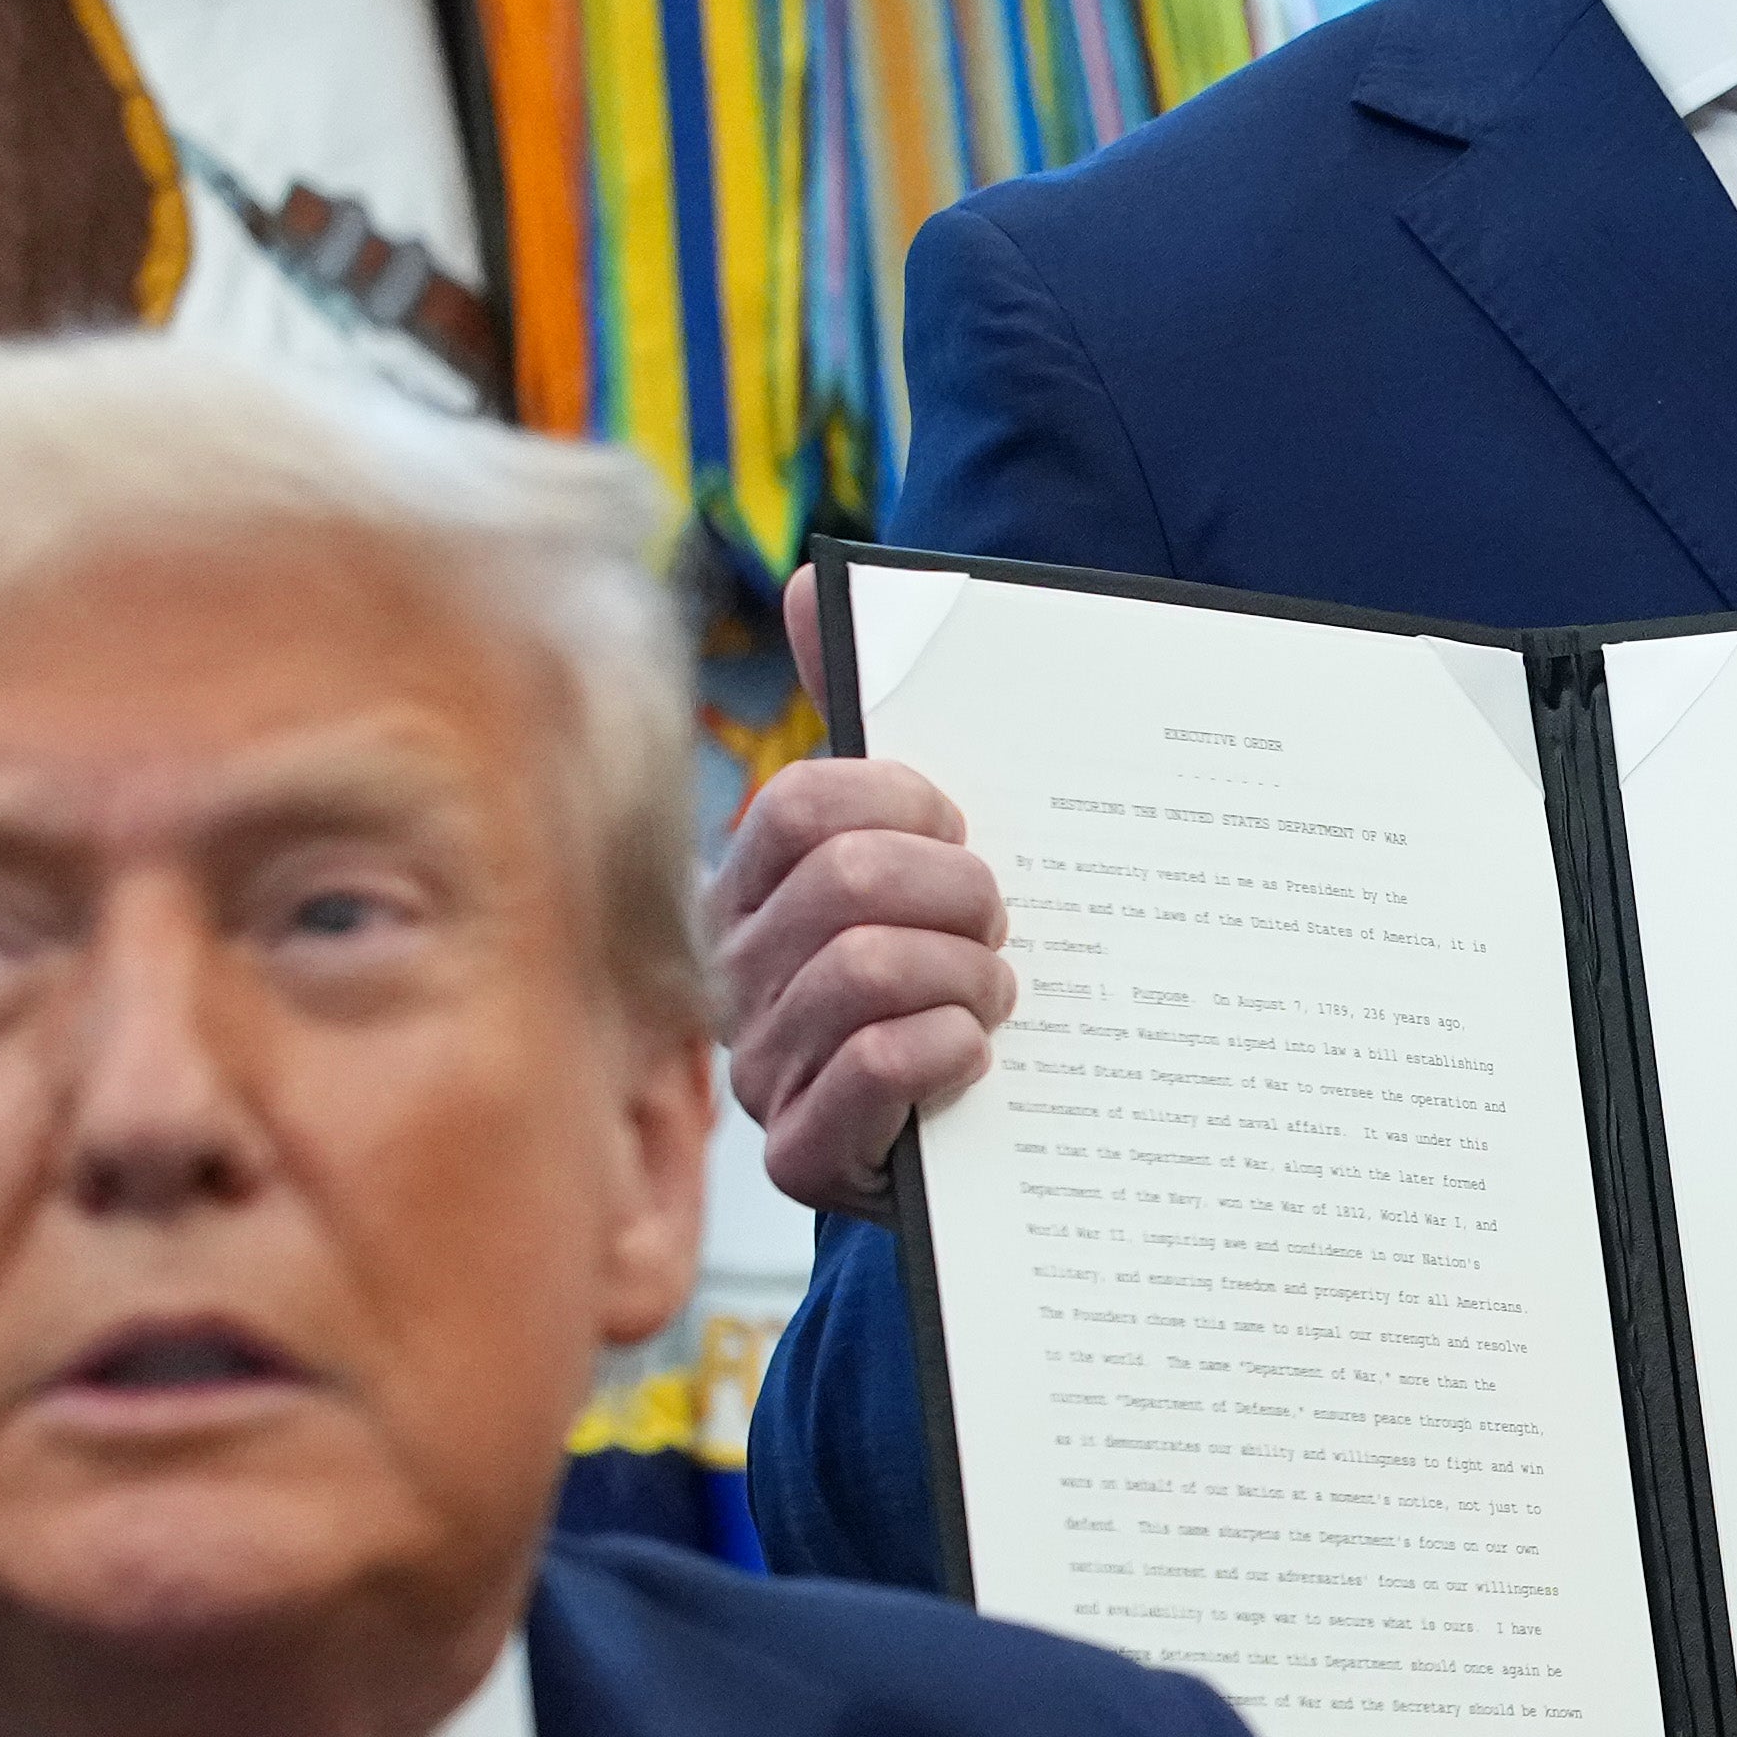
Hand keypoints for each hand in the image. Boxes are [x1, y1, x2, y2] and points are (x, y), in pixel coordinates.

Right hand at [706, 570, 1017, 1215]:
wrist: (978, 1139)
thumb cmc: (947, 974)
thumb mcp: (915, 846)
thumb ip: (866, 719)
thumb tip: (822, 580)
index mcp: (751, 886)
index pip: (806, 802)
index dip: (911, 808)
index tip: (966, 838)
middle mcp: (735, 972)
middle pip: (849, 883)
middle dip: (960, 897)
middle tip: (1001, 928)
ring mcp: (762, 1066)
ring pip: (865, 971)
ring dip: (966, 978)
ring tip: (993, 997)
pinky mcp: (803, 1156)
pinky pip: (872, 1071)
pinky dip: (945, 1053)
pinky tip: (973, 1057)